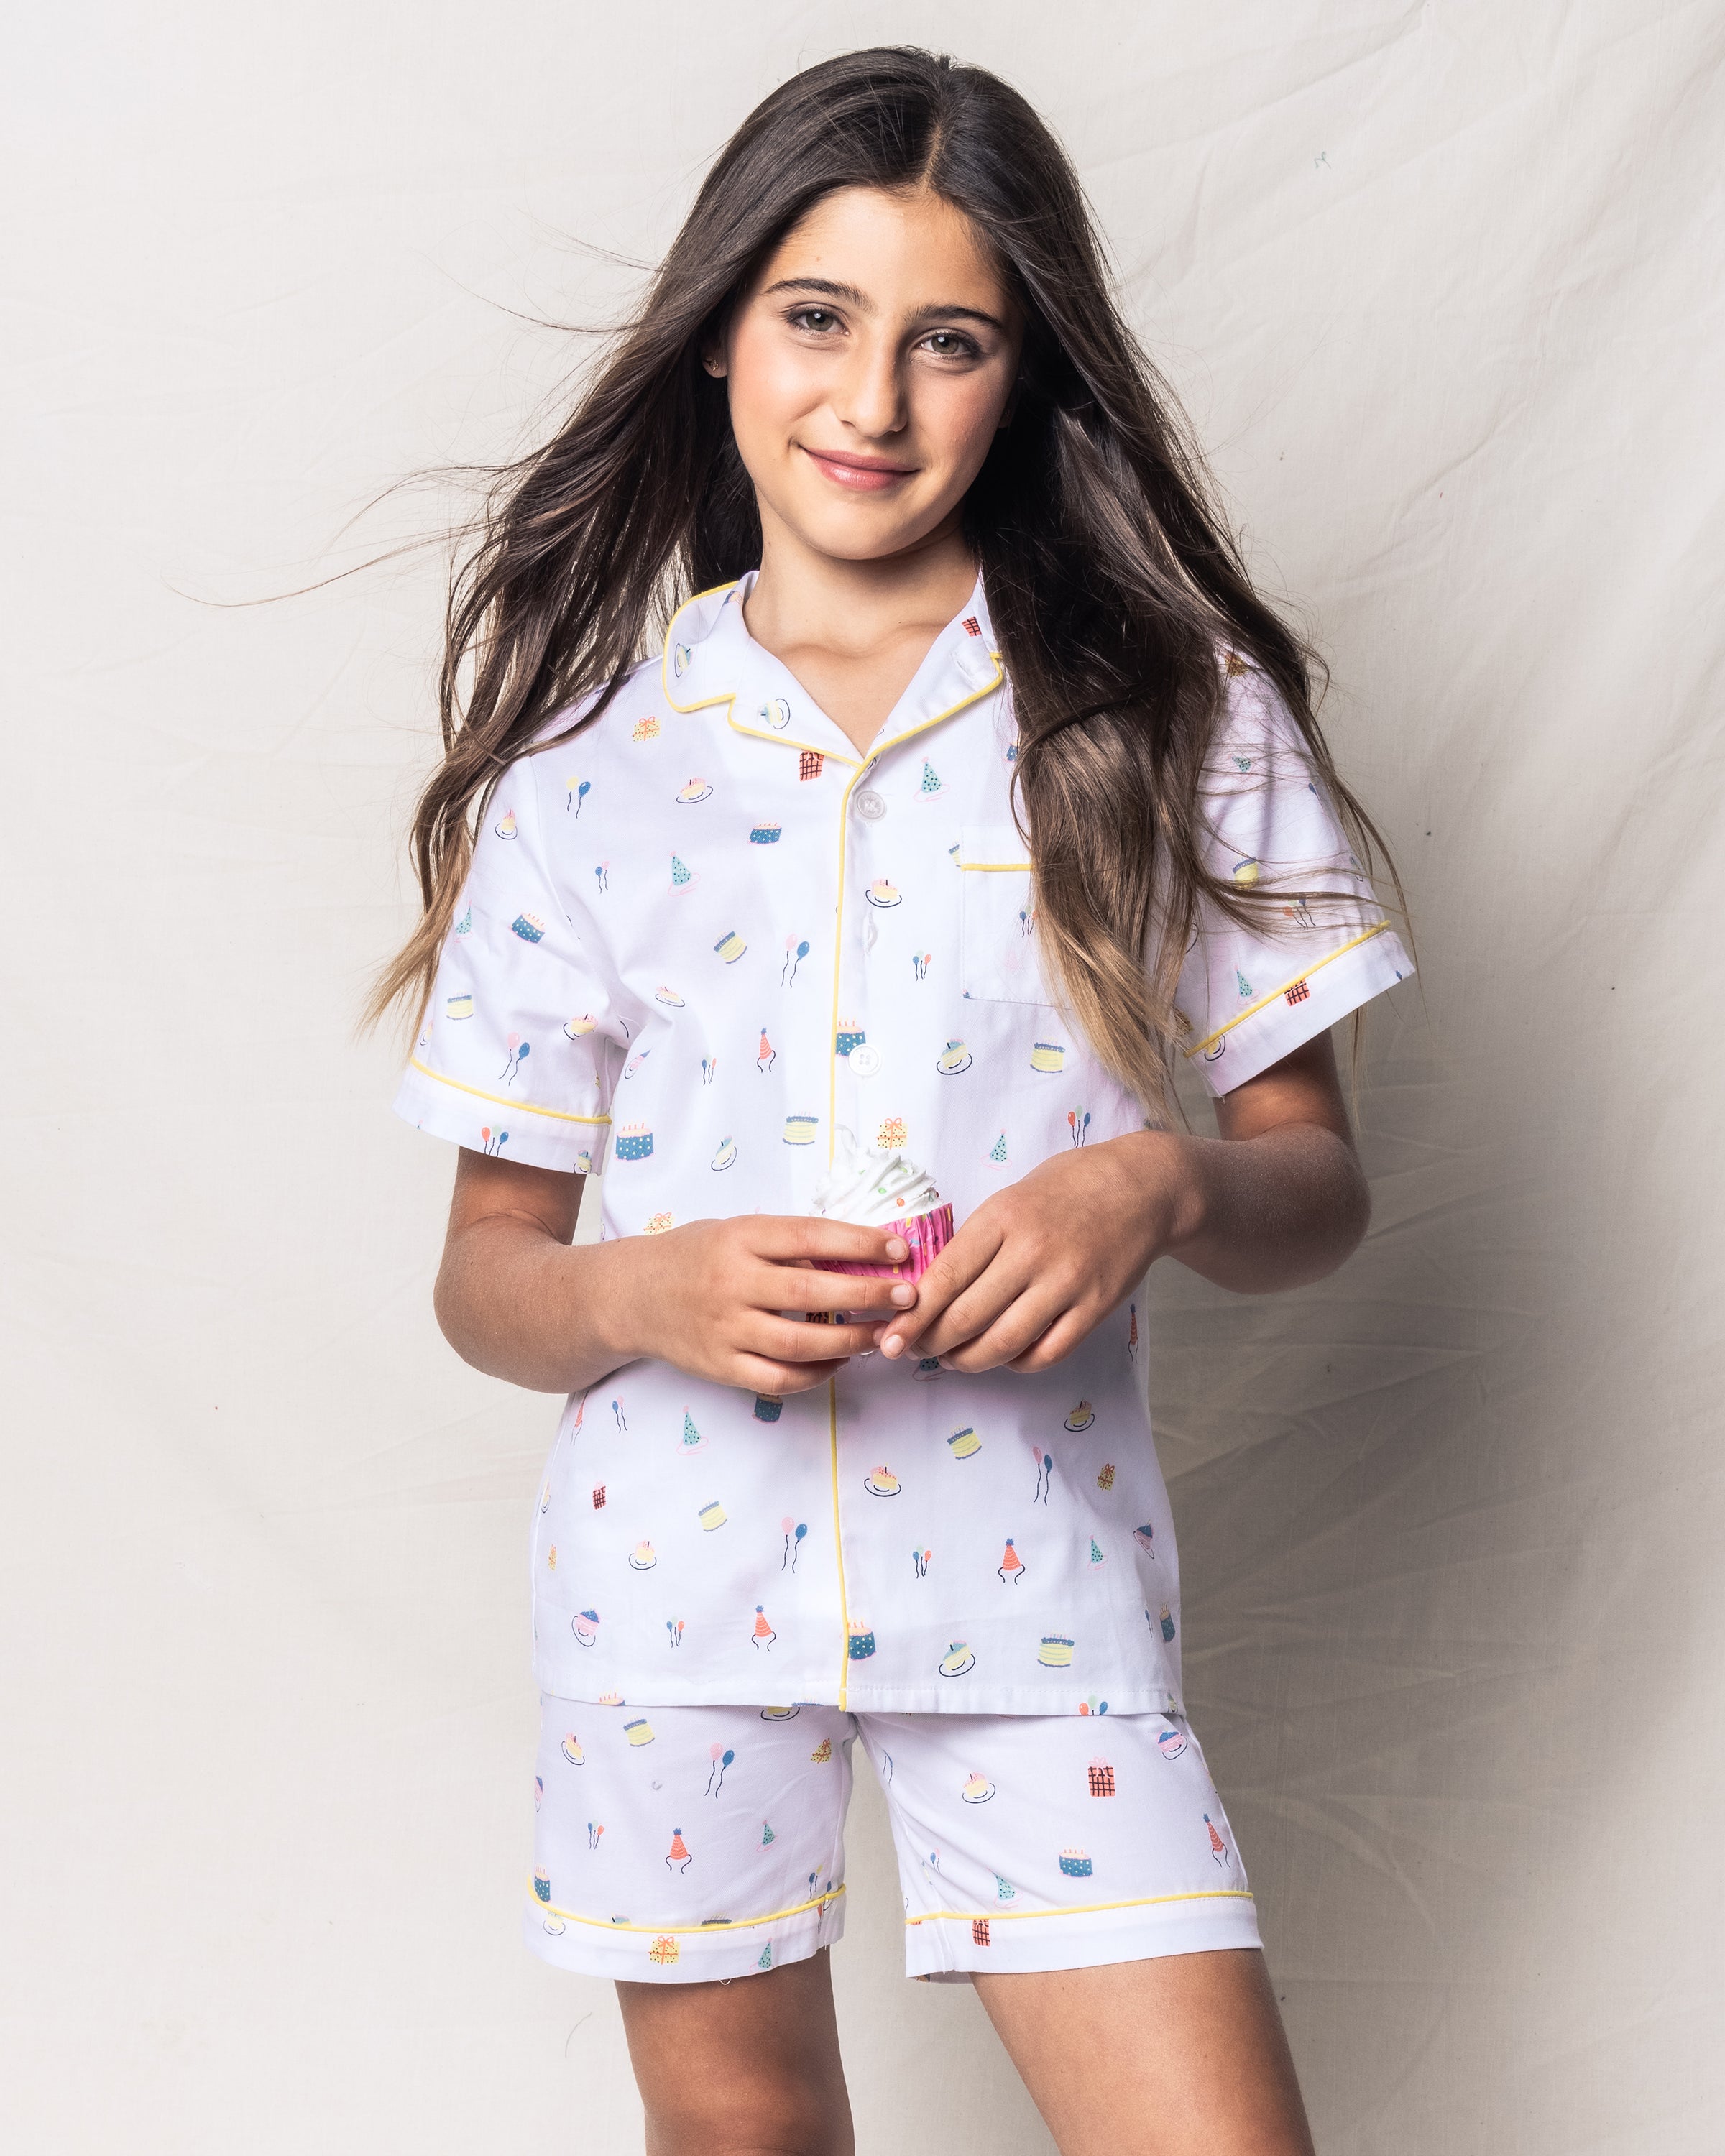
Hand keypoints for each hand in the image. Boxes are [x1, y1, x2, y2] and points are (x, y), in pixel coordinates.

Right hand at [611, 1213, 918, 1395]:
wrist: (631, 1295)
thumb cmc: (695, 1256)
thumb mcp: (736, 1231)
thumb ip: (786, 1243)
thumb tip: (859, 1254)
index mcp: (739, 1238)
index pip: (810, 1237)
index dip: (860, 1243)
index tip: (900, 1249)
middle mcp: (731, 1283)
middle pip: (811, 1293)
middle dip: (868, 1295)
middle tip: (908, 1297)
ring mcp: (724, 1329)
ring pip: (800, 1344)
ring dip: (851, 1342)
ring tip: (883, 1334)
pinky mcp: (720, 1367)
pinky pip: (778, 1379)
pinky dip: (816, 1376)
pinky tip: (839, 1364)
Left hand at [874, 1134, 1197, 1373]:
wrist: (1141, 1187)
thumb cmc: (1067, 1189)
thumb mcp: (1011, 1197)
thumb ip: (975, 1241)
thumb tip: (928, 1290)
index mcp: (1003, 1218)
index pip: (944, 1279)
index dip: (912, 1317)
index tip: (891, 1337)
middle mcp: (1032, 1252)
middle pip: (966, 1317)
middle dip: (931, 1344)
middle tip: (915, 1351)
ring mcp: (1067, 1283)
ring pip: (1003, 1343)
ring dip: (969, 1361)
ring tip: (954, 1359)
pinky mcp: (1095, 1307)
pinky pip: (1047, 1353)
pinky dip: (1018, 1363)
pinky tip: (1005, 1356)